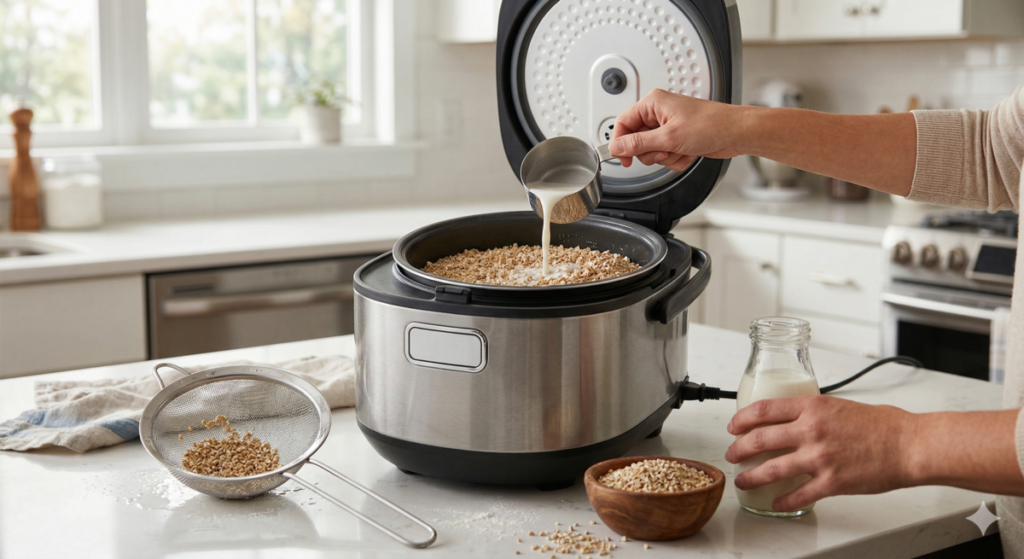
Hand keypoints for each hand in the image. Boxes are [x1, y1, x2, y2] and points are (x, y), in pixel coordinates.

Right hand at [609, 88, 745, 170]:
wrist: (736, 133)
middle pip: (637, 141)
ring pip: (652, 151)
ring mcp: (669, 126)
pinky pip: (666, 156)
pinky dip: (676, 159)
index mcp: (653, 103)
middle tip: (664, 151)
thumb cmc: (711, 125)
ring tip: (681, 150)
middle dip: (652, 152)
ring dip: (666, 157)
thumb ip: (639, 144)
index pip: (623, 123)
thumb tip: (617, 147)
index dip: (620, 143)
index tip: (622, 159)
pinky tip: (689, 153)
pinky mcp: (678, 138)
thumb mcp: (669, 137)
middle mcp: (659, 113)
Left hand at [725, 395, 911, 511]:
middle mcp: (811, 430)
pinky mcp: (832, 482)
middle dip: (739, 449)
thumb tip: (795, 419)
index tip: (733, 426)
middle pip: (759, 439)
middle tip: (732, 454)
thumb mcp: (839, 405)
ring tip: (742, 480)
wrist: (909, 445)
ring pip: (771, 469)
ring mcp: (820, 457)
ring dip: (751, 476)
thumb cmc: (883, 425)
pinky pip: (798, 495)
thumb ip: (814, 412)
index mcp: (812, 407)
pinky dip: (782, 501)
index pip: (763, 410)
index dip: (741, 419)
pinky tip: (775, 502)